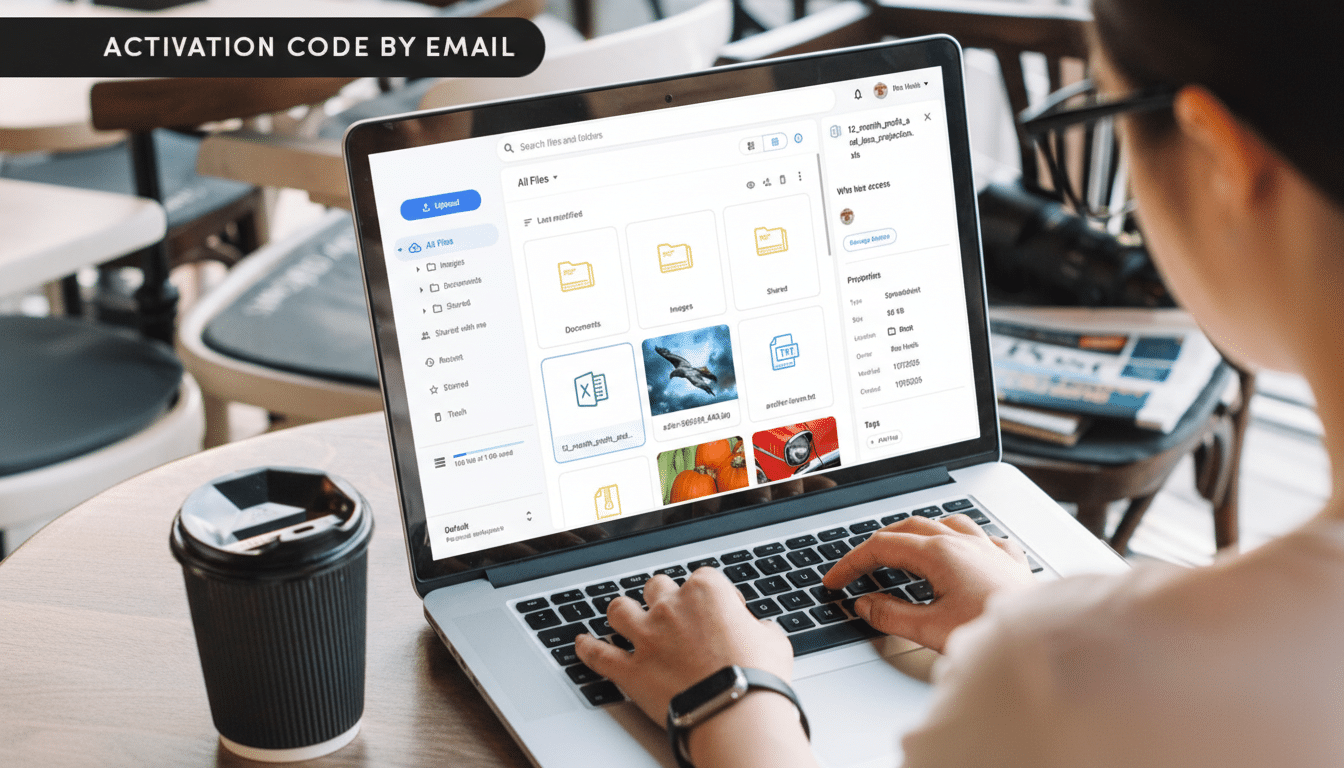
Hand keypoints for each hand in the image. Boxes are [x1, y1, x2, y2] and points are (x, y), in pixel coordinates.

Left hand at [575, 568, 793, 722]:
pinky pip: (598, 654)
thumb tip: (762, 630)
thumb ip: (761, 628)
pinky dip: (586, 649)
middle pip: (657, 587)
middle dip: (663, 597)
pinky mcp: (630, 669)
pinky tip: (579, 643)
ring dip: (622, 612)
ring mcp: (646, 637)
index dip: (711, 595)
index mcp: (707, 591)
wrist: (734, 711)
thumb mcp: (774, 641)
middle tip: (672, 614)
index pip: (704, 579)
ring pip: (620, 610)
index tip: (719, 613)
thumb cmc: (757, 675)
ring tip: (625, 617)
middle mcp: (671, 607)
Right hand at [822, 514, 1035, 652]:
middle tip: (860, 566)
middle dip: (878, 544)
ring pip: (945, 523)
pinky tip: (963, 552)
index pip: (881, 547)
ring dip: (918, 533)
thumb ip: (891, 615)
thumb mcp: (929, 629)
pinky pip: (981, 537)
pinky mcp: (1008, 561)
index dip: (852, 562)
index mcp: (939, 553)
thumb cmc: (994, 632)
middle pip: (908, 528)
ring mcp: (988, 548)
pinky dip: (962, 540)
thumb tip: (865, 604)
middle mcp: (963, 542)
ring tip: (905, 549)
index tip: (837, 579)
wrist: (1042, 640)